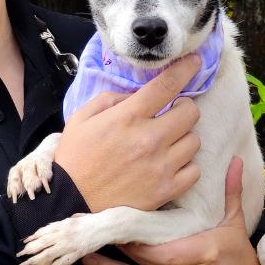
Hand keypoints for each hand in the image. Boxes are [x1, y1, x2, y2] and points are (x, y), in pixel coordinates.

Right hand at [55, 55, 201, 212]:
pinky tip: (171, 165)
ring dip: (184, 138)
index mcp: (128, 117)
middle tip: (172, 114)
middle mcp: (149, 139)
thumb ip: (111, 99)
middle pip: (190, 112)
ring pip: (195, 141)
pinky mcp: (167, 190)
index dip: (185, 70)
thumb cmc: (75, 158)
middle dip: (183, 108)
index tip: (194, 62)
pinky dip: (186, 166)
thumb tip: (138, 95)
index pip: (166, 86)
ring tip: (168, 143)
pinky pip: (194, 171)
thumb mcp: (82, 118)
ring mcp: (161, 166)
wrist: (70, 202)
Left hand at [81, 156, 262, 264]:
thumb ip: (231, 192)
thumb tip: (235, 160)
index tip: (121, 228)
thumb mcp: (235, 221)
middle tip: (97, 237)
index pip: (167, 251)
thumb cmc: (237, 252)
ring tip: (89, 260)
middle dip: (122, 252)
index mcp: (207, 253)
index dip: (141, 243)